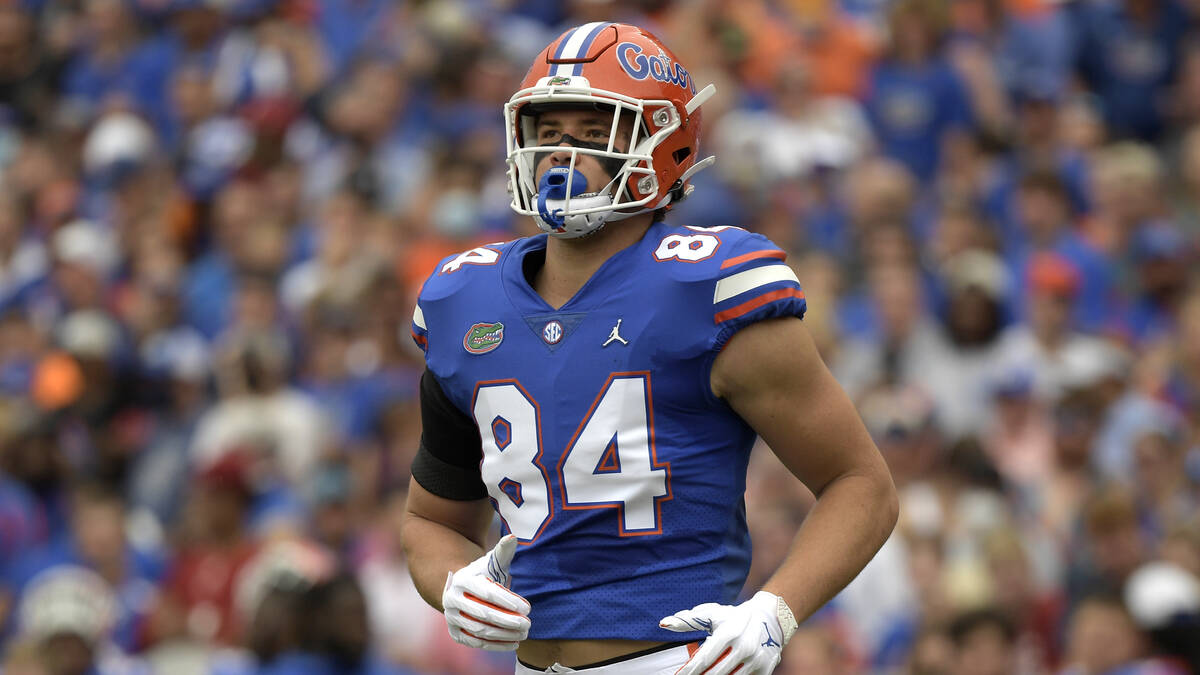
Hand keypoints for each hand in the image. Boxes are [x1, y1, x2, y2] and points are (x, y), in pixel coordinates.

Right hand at [441, 534, 530, 650]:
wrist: (459, 591)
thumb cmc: (481, 575)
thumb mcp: (490, 563)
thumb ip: (502, 552)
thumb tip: (513, 537)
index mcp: (461, 580)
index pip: (486, 592)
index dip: (507, 600)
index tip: (527, 608)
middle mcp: (452, 600)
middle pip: (483, 614)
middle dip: (507, 621)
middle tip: (528, 624)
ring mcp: (451, 618)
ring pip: (480, 630)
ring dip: (503, 635)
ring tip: (524, 634)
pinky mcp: (454, 633)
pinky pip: (476, 642)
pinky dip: (495, 645)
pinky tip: (513, 643)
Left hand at [660, 591, 796, 674]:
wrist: (770, 618)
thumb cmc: (734, 617)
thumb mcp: (712, 615)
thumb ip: (687, 621)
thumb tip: (663, 624)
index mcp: (729, 632)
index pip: (704, 658)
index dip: (689, 670)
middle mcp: (744, 647)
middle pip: (715, 673)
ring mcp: (757, 660)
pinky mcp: (765, 669)